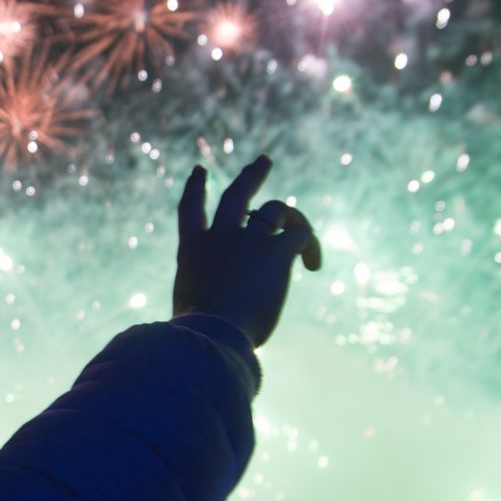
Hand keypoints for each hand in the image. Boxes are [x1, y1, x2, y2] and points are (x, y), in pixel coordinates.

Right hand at [172, 154, 321, 347]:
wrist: (211, 337)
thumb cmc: (196, 338)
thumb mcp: (188, 314)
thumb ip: (199, 305)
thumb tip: (209, 327)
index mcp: (191, 251)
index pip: (190, 209)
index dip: (196, 188)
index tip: (199, 171)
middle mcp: (219, 238)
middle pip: (237, 195)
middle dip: (252, 176)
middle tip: (264, 162)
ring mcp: (248, 240)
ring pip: (275, 208)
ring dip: (293, 214)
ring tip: (301, 226)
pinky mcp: (276, 252)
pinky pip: (300, 235)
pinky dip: (310, 246)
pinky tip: (312, 265)